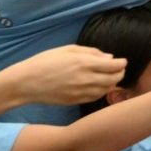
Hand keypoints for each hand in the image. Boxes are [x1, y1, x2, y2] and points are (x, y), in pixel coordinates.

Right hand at [6, 45, 126, 105]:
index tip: (123, 61)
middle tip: (120, 70)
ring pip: (106, 90)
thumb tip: (109, 57)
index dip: (122, 64)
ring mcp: (81, 92)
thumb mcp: (68, 49)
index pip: (114, 66)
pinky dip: (102, 92)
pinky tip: (100, 86)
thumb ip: (91, 52)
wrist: (26, 82)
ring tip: (111, 78)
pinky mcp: (76, 101)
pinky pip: (95, 97)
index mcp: (84, 63)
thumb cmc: (45, 61)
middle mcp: (85, 79)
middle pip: (113, 79)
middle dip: (120, 74)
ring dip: (112, 84)